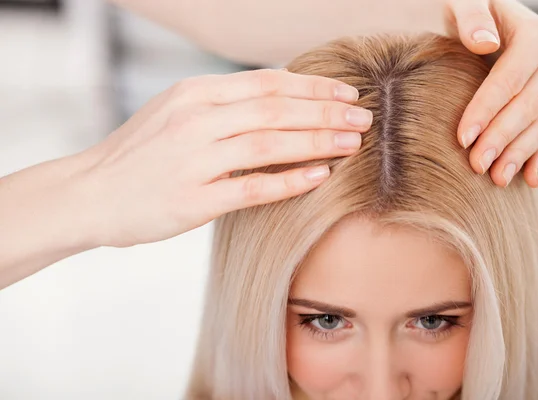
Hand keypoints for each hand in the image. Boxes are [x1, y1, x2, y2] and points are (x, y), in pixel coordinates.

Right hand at [81, 69, 370, 246]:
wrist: (90, 193)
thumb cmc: (139, 154)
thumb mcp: (175, 111)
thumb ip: (222, 103)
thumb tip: (278, 98)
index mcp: (194, 94)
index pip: (267, 82)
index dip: (313, 85)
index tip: (346, 92)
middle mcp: (195, 119)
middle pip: (276, 109)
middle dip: (326, 111)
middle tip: (364, 117)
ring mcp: (194, 159)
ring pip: (270, 143)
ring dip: (318, 141)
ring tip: (354, 143)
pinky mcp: (194, 200)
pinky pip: (253, 187)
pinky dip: (291, 180)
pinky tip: (321, 175)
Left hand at [444, 0, 537, 186]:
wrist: (486, 26)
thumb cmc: (466, 15)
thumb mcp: (461, 4)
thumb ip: (471, 16)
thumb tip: (485, 42)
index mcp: (536, 34)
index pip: (511, 77)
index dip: (487, 108)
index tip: (462, 137)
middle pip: (529, 105)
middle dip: (502, 138)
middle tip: (477, 164)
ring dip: (520, 154)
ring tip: (497, 178)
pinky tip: (530, 179)